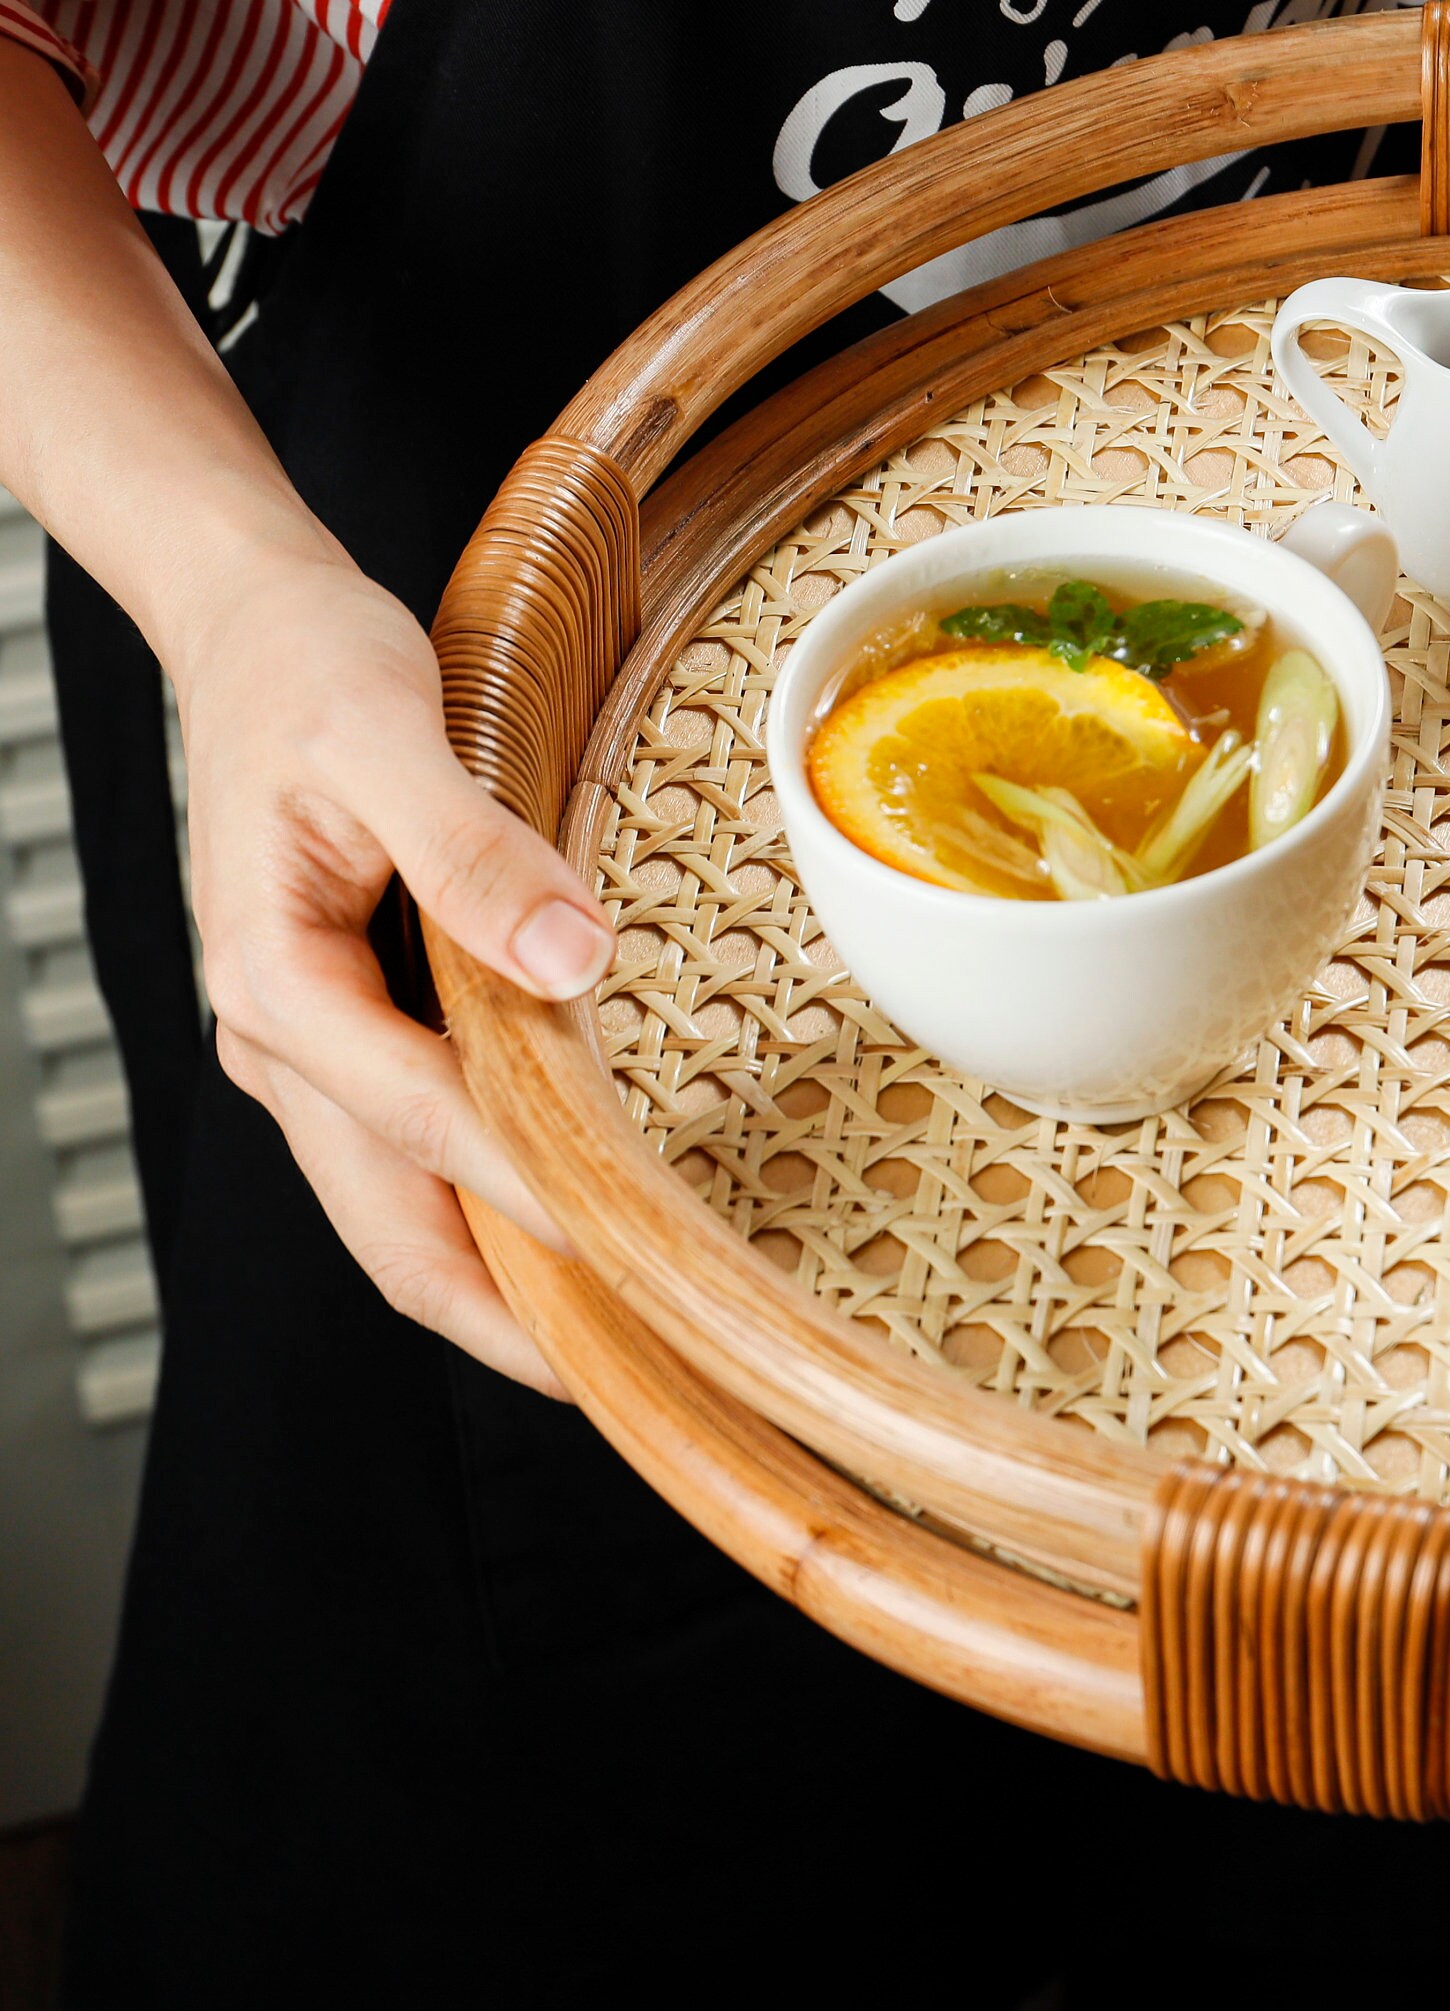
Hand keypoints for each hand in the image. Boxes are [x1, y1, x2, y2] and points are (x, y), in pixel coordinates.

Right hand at [172, 547, 612, 1396]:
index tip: (636, 1275)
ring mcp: (311, 1050)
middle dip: (509, 1319)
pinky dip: (488, 1215)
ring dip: (502, 1285)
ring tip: (627, 1346)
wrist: (249, 628)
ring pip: (400, 1211)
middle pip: (393, 1230)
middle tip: (639, 1382)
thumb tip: (572, 963)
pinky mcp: (349, 1032)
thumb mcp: (394, 738)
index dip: (533, 1209)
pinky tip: (575, 1237)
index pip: (426, 1130)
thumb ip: (477, 856)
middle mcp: (283, 1044)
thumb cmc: (312, 670)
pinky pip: (415, 1157)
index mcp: (277, 985)